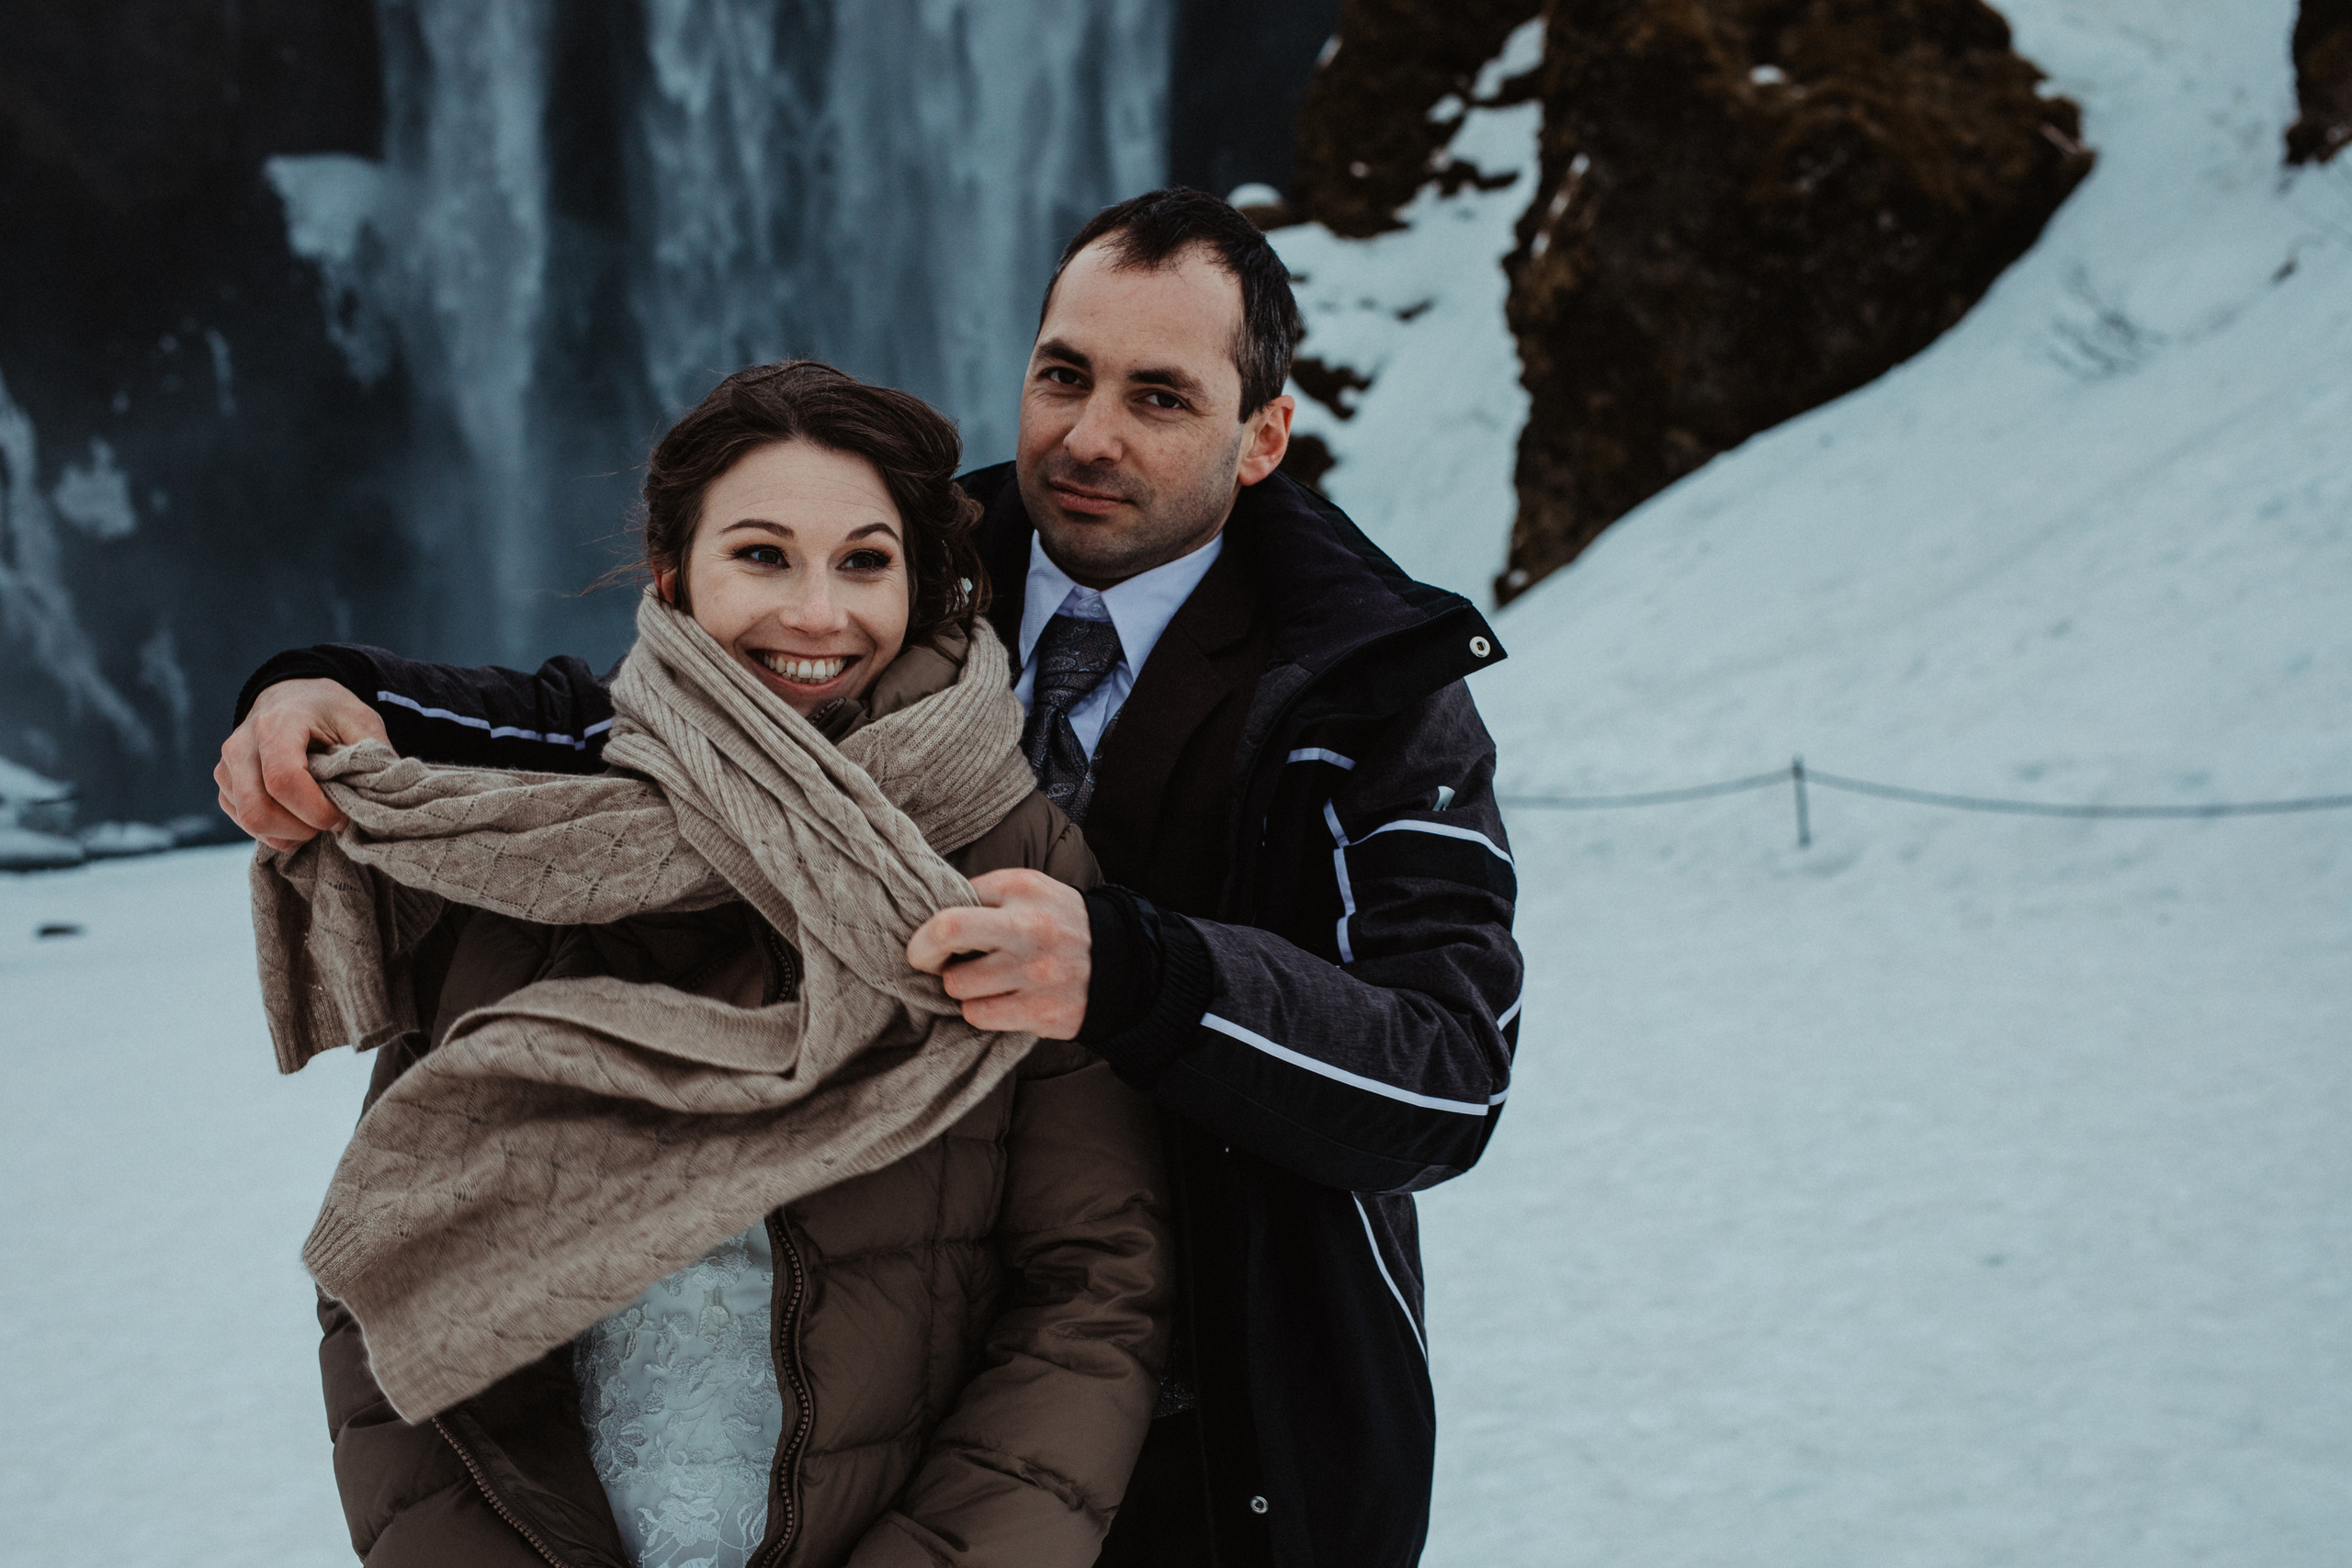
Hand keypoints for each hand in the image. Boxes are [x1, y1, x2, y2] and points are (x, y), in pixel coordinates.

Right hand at [213, 678, 388, 852]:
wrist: (291, 695)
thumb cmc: (328, 710)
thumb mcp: (360, 720)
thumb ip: (374, 755)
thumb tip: (385, 795)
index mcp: (275, 725)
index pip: (283, 781)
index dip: (316, 811)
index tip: (342, 815)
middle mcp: (241, 746)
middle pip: (258, 811)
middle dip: (301, 830)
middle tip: (330, 823)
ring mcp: (227, 767)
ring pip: (249, 822)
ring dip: (289, 833)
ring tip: (317, 818)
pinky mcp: (225, 785)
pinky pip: (243, 823)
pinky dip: (276, 831)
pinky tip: (299, 818)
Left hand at [906, 869, 1090, 1038]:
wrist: (1121, 964)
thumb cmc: (1059, 924)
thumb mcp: (1029, 890)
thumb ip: (983, 894)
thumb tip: (928, 915)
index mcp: (1021, 889)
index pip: (951, 905)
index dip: (926, 929)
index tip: (926, 941)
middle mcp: (1029, 927)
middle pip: (945, 934)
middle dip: (926, 954)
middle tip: (932, 962)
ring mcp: (1035, 972)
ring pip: (958, 985)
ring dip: (961, 987)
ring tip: (983, 980)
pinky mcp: (1040, 1011)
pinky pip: (979, 1015)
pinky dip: (981, 1010)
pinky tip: (1000, 1000)